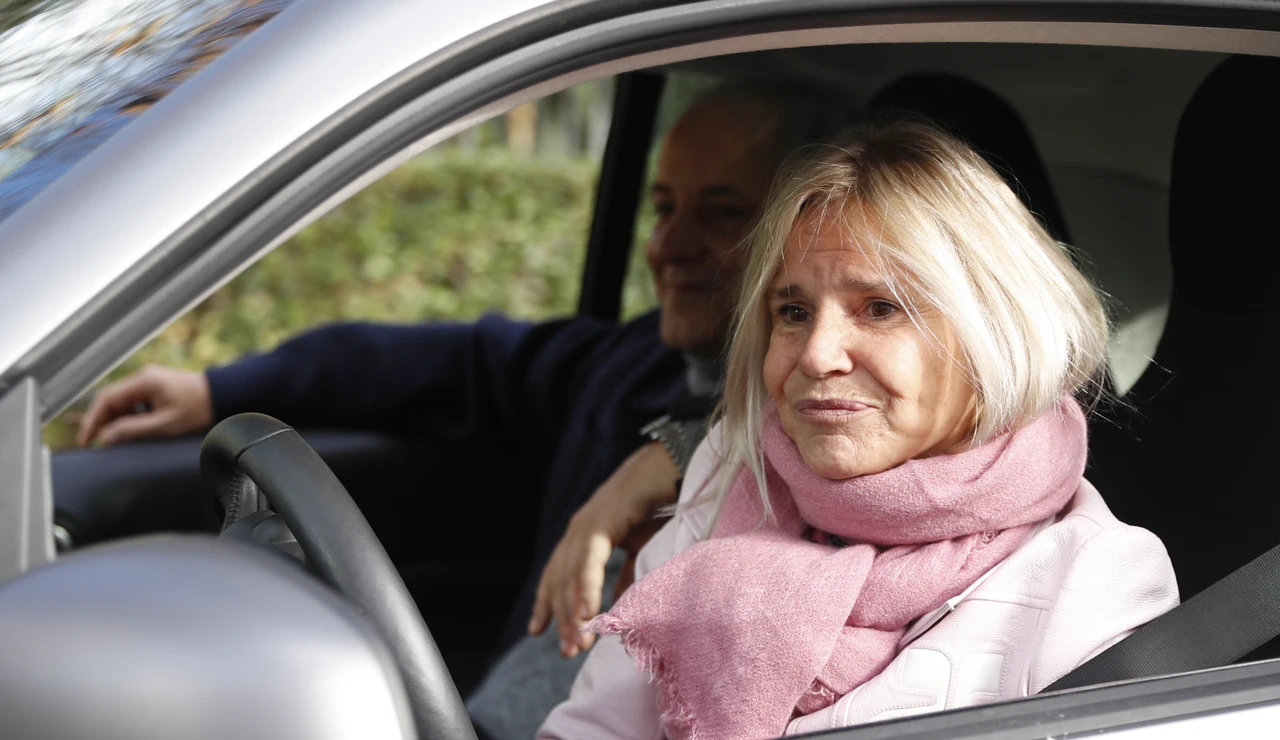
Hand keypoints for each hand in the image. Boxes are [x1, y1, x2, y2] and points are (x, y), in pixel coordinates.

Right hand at [76, 365, 213, 446]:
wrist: (225, 395)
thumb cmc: (200, 409)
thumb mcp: (166, 424)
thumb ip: (134, 430)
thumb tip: (106, 437)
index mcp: (143, 382)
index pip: (105, 399)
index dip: (92, 421)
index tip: (85, 440)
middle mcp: (143, 377)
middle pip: (110, 400)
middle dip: (100, 422)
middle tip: (93, 444)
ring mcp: (149, 381)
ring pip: (121, 402)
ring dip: (114, 420)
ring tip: (111, 440)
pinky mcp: (156, 388)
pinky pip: (133, 402)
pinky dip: (127, 416)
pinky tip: (129, 431)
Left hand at [529, 441, 679, 657]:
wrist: (667, 466)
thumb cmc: (653, 503)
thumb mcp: (638, 547)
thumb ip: (625, 574)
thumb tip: (618, 605)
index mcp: (583, 534)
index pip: (557, 574)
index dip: (546, 602)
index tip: (537, 631)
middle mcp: (577, 530)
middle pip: (560, 581)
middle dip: (562, 618)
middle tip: (568, 651)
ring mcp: (586, 525)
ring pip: (571, 576)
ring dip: (574, 612)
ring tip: (578, 643)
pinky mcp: (601, 523)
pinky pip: (589, 563)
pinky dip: (588, 589)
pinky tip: (589, 614)